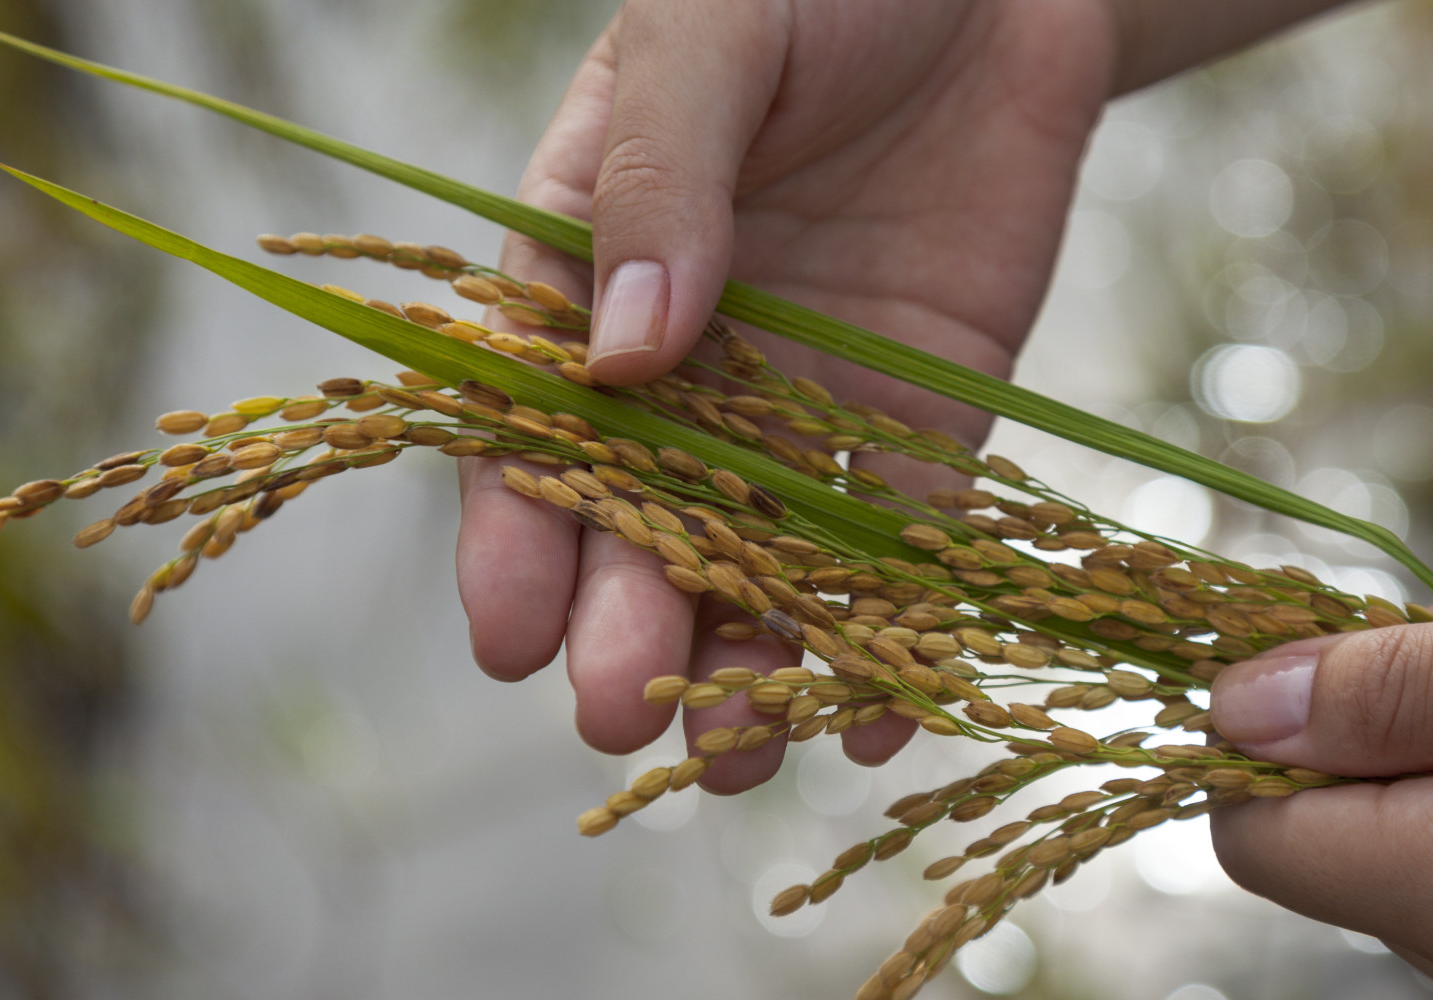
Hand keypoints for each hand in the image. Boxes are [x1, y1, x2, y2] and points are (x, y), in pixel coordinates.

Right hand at [458, 0, 1347, 792]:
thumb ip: (656, 179)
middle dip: (625, 621)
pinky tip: (889, 709)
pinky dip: (898, 624)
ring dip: (751, 655)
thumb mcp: (713, 37)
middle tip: (623, 715)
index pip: (528, 417)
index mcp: (587, 261)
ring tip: (744, 754)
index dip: (515, 528)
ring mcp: (802, 394)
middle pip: (641, 513)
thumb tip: (624, 358)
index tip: (510, 632)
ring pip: (762, 550)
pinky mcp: (923, 412)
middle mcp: (684, 353)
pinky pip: (903, 535)